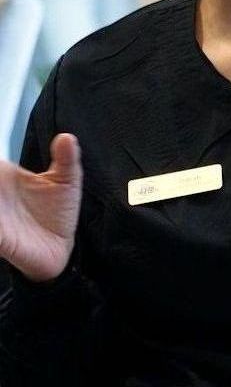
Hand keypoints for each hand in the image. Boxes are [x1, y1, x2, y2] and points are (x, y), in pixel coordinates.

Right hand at [0, 133, 82, 281]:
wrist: (58, 249)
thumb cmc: (57, 215)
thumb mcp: (66, 182)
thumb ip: (66, 159)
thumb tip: (67, 137)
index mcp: (4, 176)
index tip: (4, 165)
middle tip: (4, 181)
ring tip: (6, 199)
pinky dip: (1, 223)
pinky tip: (7, 213)